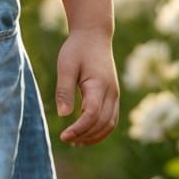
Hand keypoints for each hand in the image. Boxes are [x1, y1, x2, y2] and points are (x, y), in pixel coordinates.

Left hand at [54, 29, 119, 144]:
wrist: (94, 35)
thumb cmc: (77, 49)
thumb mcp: (66, 66)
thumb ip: (65, 90)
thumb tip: (63, 115)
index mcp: (99, 85)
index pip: (92, 115)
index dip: (78, 129)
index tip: (63, 136)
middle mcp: (111, 93)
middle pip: (102, 123)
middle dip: (84, 135)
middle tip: (65, 139)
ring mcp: (115, 95)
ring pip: (109, 124)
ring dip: (94, 136)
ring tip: (75, 142)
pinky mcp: (113, 95)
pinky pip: (111, 119)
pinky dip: (100, 130)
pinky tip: (85, 134)